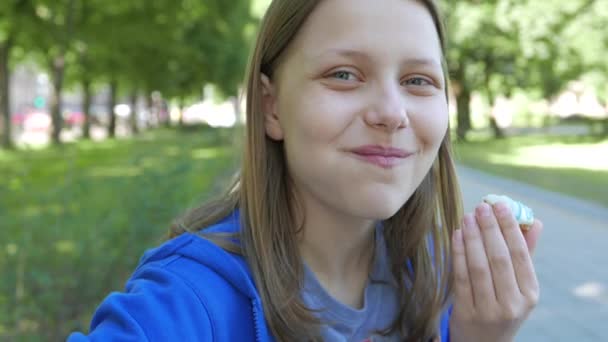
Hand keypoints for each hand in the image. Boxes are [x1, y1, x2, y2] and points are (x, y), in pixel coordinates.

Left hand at [449, 201, 542, 341]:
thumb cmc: (503, 305)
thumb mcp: (519, 286)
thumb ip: (525, 254)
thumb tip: (535, 222)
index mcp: (530, 294)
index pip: (520, 254)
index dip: (510, 227)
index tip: (500, 205)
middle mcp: (512, 304)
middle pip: (499, 258)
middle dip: (490, 229)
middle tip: (482, 206)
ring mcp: (488, 310)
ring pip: (479, 266)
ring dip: (472, 238)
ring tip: (467, 217)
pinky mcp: (466, 313)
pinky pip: (461, 277)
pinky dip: (458, 253)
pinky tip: (456, 235)